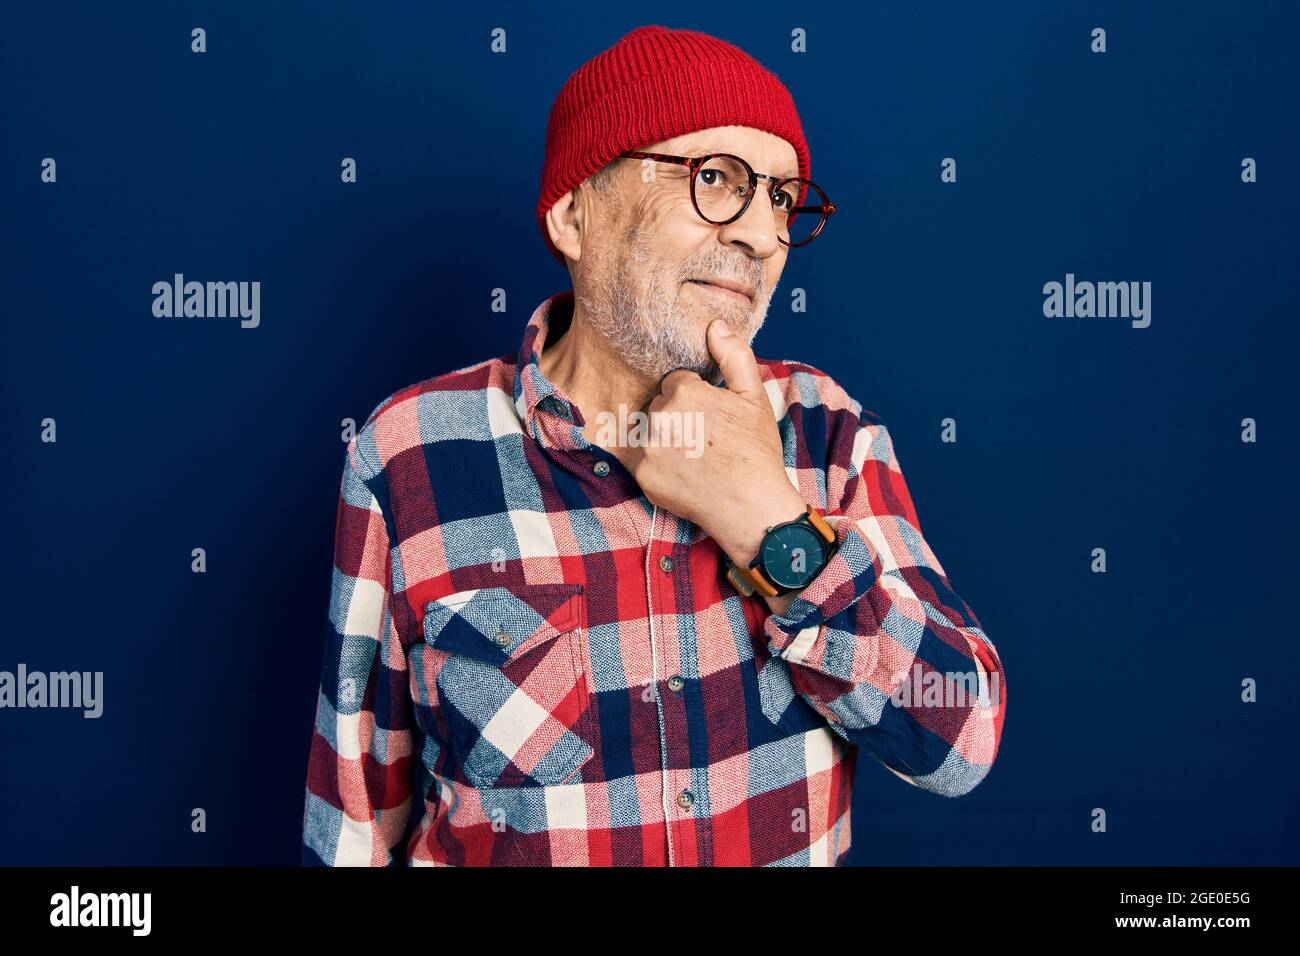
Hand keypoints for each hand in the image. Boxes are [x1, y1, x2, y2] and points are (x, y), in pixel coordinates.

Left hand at [605, 319, 808, 569]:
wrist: (751, 507)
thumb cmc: (755, 451)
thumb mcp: (754, 397)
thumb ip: (734, 355)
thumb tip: (715, 325)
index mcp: (683, 392)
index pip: (675, 383)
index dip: (696, 399)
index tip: (712, 418)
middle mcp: (659, 416)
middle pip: (658, 405)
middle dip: (676, 417)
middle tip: (704, 439)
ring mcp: (647, 447)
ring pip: (647, 430)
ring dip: (662, 438)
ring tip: (692, 457)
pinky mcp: (641, 475)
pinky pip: (639, 458)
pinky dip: (655, 464)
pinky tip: (681, 472)